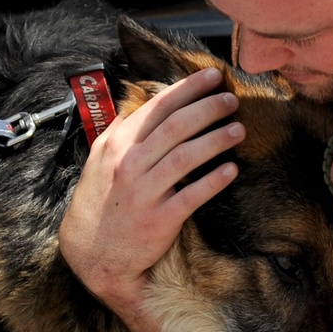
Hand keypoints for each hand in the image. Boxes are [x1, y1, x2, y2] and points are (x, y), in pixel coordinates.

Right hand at [59, 66, 244, 316]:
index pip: (158, 107)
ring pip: (187, 157)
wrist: (94, 254)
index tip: (211, 76)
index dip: (188, 89)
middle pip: (176, 126)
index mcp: (118, 145)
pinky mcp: (160, 220)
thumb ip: (117, 133)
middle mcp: (130, 164)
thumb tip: (134, 106)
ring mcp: (145, 192)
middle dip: (208, 108)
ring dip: (216, 139)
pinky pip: (192, 195)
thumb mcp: (98, 162)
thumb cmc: (100, 204)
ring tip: (238, 129)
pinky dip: (213, 181)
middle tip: (232, 99)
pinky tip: (232, 170)